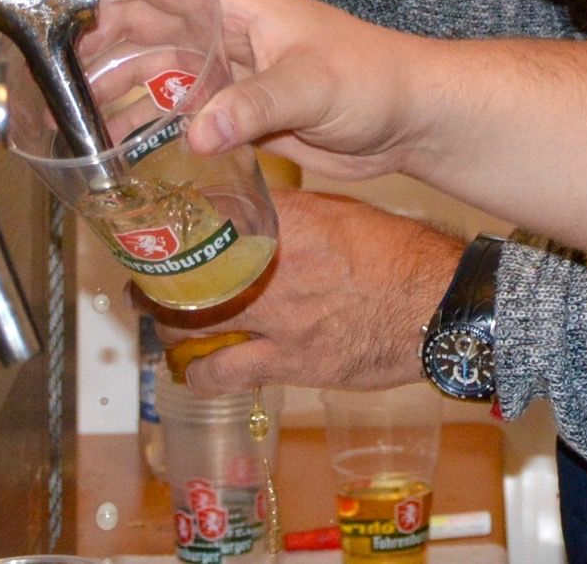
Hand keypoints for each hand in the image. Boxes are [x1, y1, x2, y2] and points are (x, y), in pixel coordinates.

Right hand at [82, 0, 424, 180]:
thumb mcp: (314, 86)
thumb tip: (199, 129)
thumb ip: (257, 106)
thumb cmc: (378, 78)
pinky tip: (118, 146)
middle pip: (148, 27)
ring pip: (158, 72)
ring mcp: (232, 76)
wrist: (411, 120)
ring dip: (115, 85)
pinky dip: (146, 126)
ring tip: (67, 109)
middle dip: (97, 38)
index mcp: (244, 8)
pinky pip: (179, 115)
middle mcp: (230, 37)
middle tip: (50, 66)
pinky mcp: (239, 115)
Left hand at [157, 194, 462, 394]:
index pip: (215, 216)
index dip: (180, 226)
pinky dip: (200, 371)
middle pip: (189, 273)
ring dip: (169, 327)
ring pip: (192, 326)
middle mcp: (276, 266)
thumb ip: (296, 215)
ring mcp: (280, 319)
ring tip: (162, 324)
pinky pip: (222, 371)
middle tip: (147, 283)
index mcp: (292, 221)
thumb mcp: (345, 215)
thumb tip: (259, 216)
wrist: (439, 306)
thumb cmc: (400, 256)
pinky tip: (194, 369)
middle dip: (158, 282)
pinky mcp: (289, 362)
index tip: (163, 230)